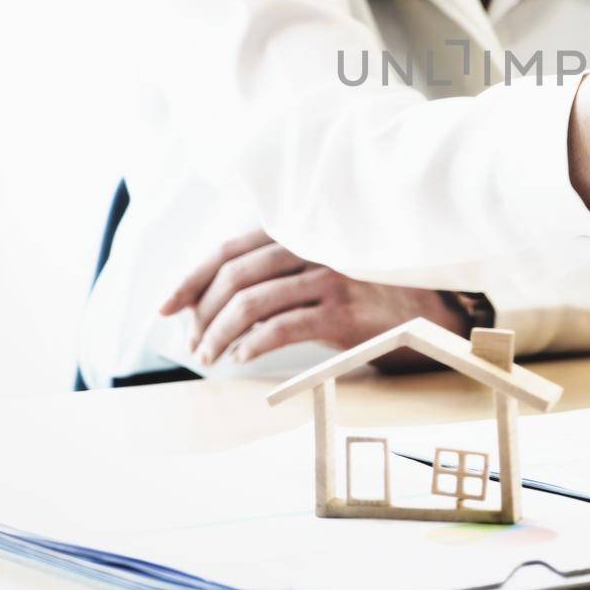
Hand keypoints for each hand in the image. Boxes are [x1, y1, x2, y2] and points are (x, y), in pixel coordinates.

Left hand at [158, 230, 468, 368]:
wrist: (425, 312)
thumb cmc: (361, 293)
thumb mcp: (318, 269)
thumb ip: (274, 273)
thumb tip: (206, 302)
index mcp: (298, 231)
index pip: (228, 249)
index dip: (190, 278)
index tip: (164, 308)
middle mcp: (311, 247)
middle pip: (233, 276)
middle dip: (200, 314)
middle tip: (191, 343)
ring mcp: (328, 277)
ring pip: (251, 303)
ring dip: (218, 334)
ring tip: (209, 356)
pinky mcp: (342, 312)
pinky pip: (281, 328)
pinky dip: (251, 345)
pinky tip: (240, 357)